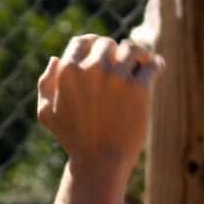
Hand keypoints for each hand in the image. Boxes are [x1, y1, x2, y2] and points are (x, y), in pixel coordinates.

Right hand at [35, 35, 159, 172]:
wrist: (99, 163)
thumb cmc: (73, 139)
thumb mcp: (46, 112)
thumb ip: (46, 83)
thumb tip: (56, 58)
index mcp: (68, 70)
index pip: (83, 41)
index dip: (93, 44)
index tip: (104, 54)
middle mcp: (92, 68)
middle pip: (108, 44)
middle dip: (115, 52)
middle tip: (124, 64)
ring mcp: (116, 77)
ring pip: (132, 48)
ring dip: (138, 54)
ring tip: (143, 61)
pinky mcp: (139, 88)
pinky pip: (152, 64)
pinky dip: (156, 64)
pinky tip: (157, 68)